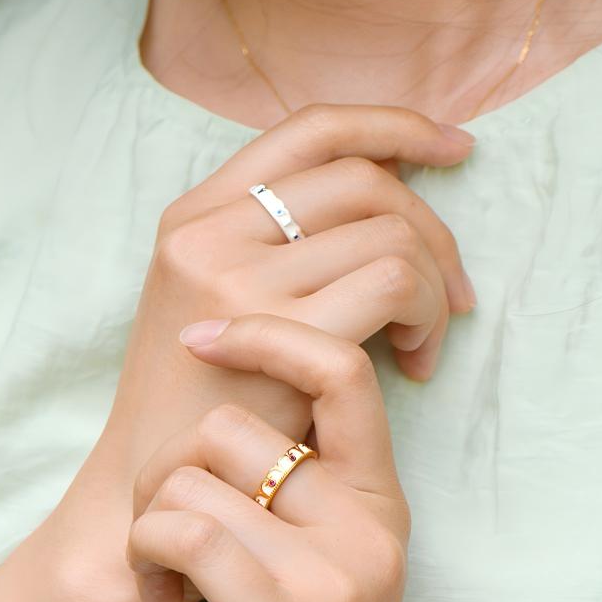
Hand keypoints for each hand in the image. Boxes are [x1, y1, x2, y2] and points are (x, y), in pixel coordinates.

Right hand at [99, 105, 474, 483]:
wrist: (147, 475)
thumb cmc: (196, 394)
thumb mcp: (214, 298)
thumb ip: (276, 240)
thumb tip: (388, 184)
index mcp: (195, 213)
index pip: (311, 130)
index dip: (394, 126)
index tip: (453, 147)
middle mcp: (209, 231)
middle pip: (363, 181)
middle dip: (434, 230)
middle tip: (453, 292)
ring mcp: (236, 277)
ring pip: (388, 233)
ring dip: (432, 284)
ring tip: (422, 341)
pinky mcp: (273, 330)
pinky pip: (391, 283)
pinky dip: (425, 316)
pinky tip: (412, 362)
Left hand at [127, 313, 415, 601]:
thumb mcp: (319, 550)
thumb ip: (293, 476)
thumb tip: (222, 387)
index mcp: (376, 496)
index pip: (341, 371)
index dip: (267, 335)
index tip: (202, 338)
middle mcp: (369, 523)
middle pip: (232, 425)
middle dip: (167, 462)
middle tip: (159, 516)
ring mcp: (334, 572)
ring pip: (194, 478)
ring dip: (149, 522)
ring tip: (159, 571)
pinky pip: (182, 533)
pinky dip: (146, 557)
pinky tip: (160, 600)